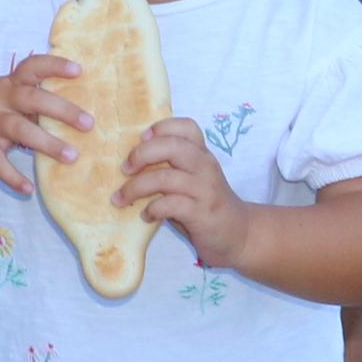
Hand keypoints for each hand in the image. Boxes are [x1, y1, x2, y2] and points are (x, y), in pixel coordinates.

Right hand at [0, 52, 94, 196]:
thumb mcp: (4, 98)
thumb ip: (32, 102)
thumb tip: (74, 111)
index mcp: (9, 84)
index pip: (32, 67)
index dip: (54, 66)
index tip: (79, 71)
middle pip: (32, 98)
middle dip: (62, 110)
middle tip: (89, 123)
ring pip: (20, 129)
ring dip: (47, 143)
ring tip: (71, 156)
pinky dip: (13, 176)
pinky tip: (28, 189)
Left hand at [116, 117, 252, 265]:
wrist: (239, 234)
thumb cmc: (205, 204)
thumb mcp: (192, 179)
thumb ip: (170, 167)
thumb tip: (128, 163)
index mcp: (202, 155)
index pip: (187, 127)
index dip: (161, 127)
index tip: (141, 138)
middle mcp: (205, 167)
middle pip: (172, 146)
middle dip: (142, 154)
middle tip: (125, 168)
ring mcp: (205, 190)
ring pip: (165, 178)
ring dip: (136, 188)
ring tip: (121, 198)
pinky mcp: (202, 213)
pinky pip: (171, 205)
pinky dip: (152, 209)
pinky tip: (146, 216)